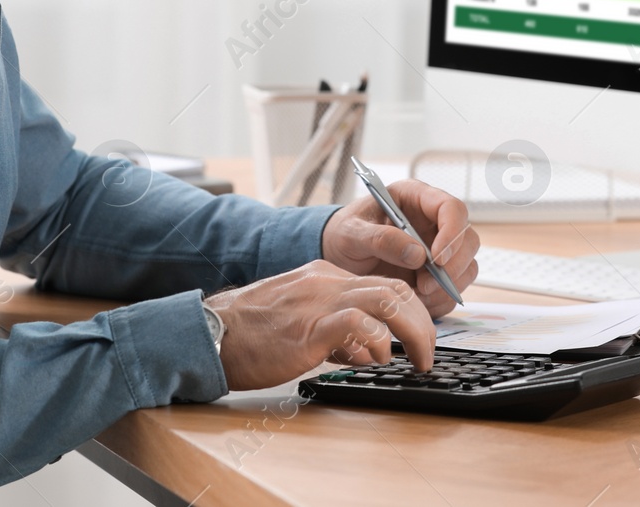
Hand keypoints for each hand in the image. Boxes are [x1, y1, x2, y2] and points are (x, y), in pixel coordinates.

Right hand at [204, 260, 435, 389]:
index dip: (410, 312)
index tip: (418, 337)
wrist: (211, 334)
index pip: (383, 284)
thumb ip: (335, 331)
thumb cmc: (251, 336)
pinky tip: (376, 361)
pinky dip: (378, 343)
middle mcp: (327, 281)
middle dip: (422, 322)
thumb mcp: (300, 324)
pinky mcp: (310, 325)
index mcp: (325, 277)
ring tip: (417, 359)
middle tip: (428, 353)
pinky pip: (359, 323)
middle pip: (395, 289)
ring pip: (387, 301)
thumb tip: (367, 351)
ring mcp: (319, 300)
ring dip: (413, 333)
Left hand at [321, 179, 478, 318]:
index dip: (452, 232)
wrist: (337, 256)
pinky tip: (416, 302)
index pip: (452, 208)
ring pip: (467, 266)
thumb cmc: (344, 233)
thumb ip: (380, 238)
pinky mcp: (437, 274)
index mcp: (416, 198)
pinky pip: (454, 289)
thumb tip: (417, 254)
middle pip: (468, 240)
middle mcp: (434, 222)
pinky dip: (440, 300)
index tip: (436, 259)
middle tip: (423, 285)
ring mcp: (439, 249)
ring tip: (416, 294)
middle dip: (451, 266)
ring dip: (447, 286)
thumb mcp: (351, 232)